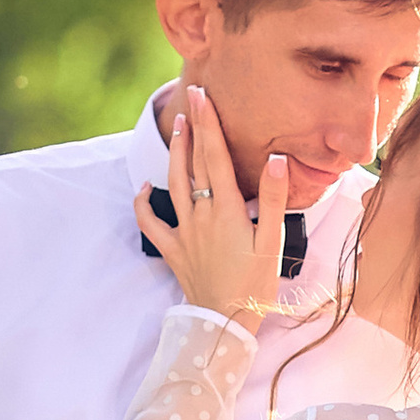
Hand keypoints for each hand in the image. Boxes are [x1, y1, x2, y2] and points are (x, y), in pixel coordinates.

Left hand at [134, 85, 290, 323]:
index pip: (216, 157)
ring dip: (176, 153)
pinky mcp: (174, 250)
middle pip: (195, 163)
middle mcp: (202, 215)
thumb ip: (272, 200)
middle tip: (193, 97)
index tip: (204, 96)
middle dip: (195, 127)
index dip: (210, 124)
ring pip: (174, 184)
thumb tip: (276, 160)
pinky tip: (145, 186)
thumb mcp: (272, 243)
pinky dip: (144, 203)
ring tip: (178, 127)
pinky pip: (151, 223)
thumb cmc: (254, 287)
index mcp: (227, 210)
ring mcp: (185, 232)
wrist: (225, 323)